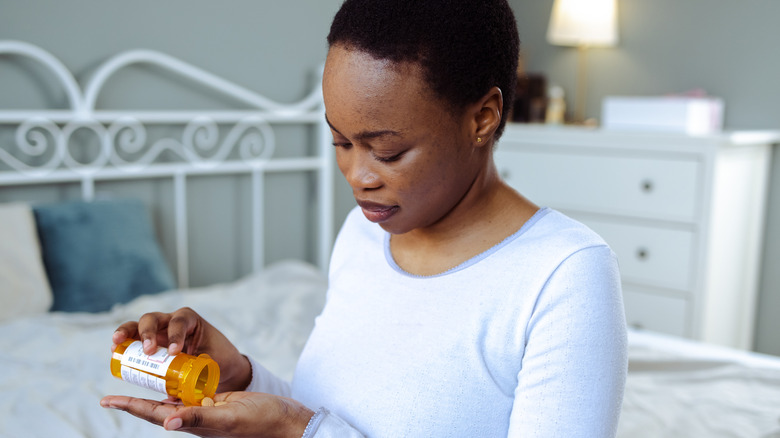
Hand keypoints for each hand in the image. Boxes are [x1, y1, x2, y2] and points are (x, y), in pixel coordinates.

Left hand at [100, 391, 314, 437]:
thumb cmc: (261, 423)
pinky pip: (192, 390)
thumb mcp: (229, 418)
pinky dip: (179, 381)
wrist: (285, 421)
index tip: (107, 399)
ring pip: (173, 397)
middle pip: (157, 406)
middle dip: (135, 398)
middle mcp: (195, 417)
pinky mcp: (218, 400)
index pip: (154, 413)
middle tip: (113, 388)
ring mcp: (206, 409)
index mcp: (193, 424)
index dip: (130, 406)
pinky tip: (173, 373)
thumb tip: (167, 422)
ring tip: (138, 376)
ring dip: (154, 388)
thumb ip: (200, 418)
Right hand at [112, 307, 250, 391]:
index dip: (175, 335)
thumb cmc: (219, 361)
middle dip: (149, 332)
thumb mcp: (213, 364)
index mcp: (191, 321)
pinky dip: (123, 341)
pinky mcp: (150, 341)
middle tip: (148, 350)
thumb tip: (174, 400)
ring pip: (139, 324)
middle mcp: (172, 321)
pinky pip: (133, 337)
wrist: (221, 363)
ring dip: (127, 332)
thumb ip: (197, 377)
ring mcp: (159, 330)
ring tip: (117, 344)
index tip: (174, 352)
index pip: (181, 322)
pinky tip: (115, 349)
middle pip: (155, 318)